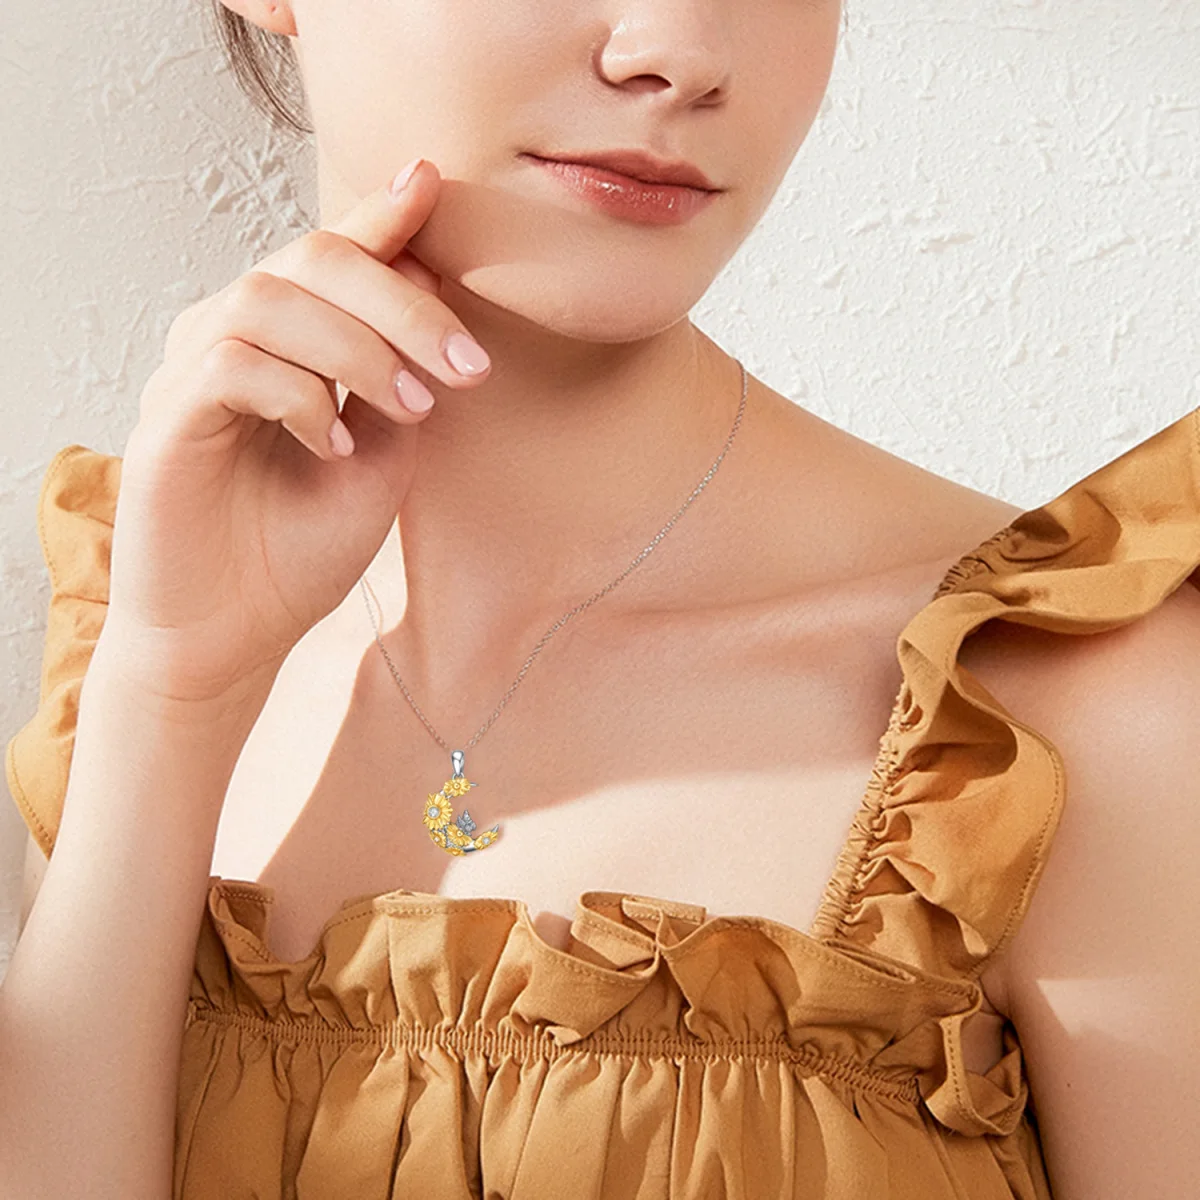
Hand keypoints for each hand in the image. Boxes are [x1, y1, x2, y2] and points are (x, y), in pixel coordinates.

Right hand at [102, 158, 490, 703]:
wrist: (236, 632)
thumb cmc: (302, 545)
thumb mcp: (383, 455)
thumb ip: (401, 377)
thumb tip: (430, 291)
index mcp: (287, 338)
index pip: (334, 256)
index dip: (383, 216)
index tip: (434, 184)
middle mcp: (232, 335)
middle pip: (313, 259)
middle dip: (404, 304)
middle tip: (469, 366)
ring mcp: (192, 371)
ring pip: (271, 300)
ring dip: (360, 349)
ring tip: (413, 410)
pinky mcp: (167, 418)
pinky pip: (231, 364)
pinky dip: (299, 395)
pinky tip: (332, 445)